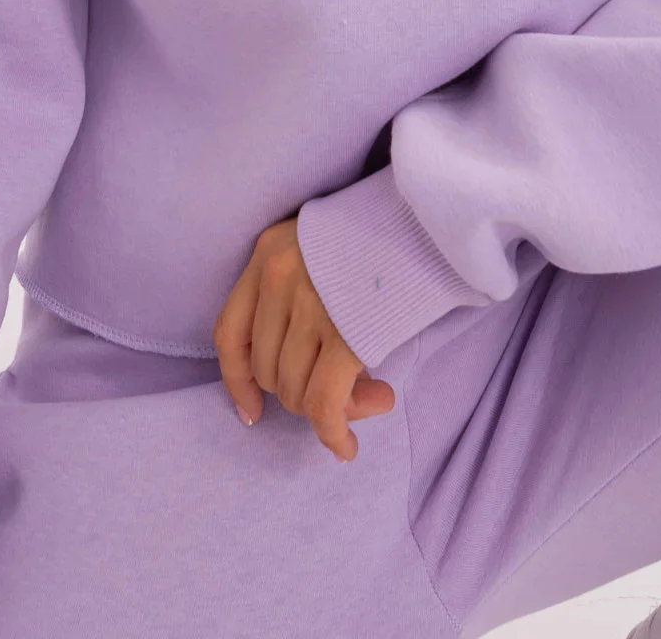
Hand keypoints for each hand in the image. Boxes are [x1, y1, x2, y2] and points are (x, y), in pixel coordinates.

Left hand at [213, 215, 395, 460]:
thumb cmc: (385, 233)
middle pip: (266, 368)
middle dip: (300, 393)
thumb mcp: (326, 250)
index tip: (251, 410)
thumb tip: (315, 390)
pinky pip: (324, 404)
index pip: (230, 331)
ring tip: (369, 395)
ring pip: (294, 390)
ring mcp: (309, 304)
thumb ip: (307, 304)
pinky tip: (347, 447)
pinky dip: (333, 434)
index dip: (236, 380)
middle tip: (344, 392)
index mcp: (268, 252)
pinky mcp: (345, 332)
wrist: (430, 213)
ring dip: (326, 410)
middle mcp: (278, 276)